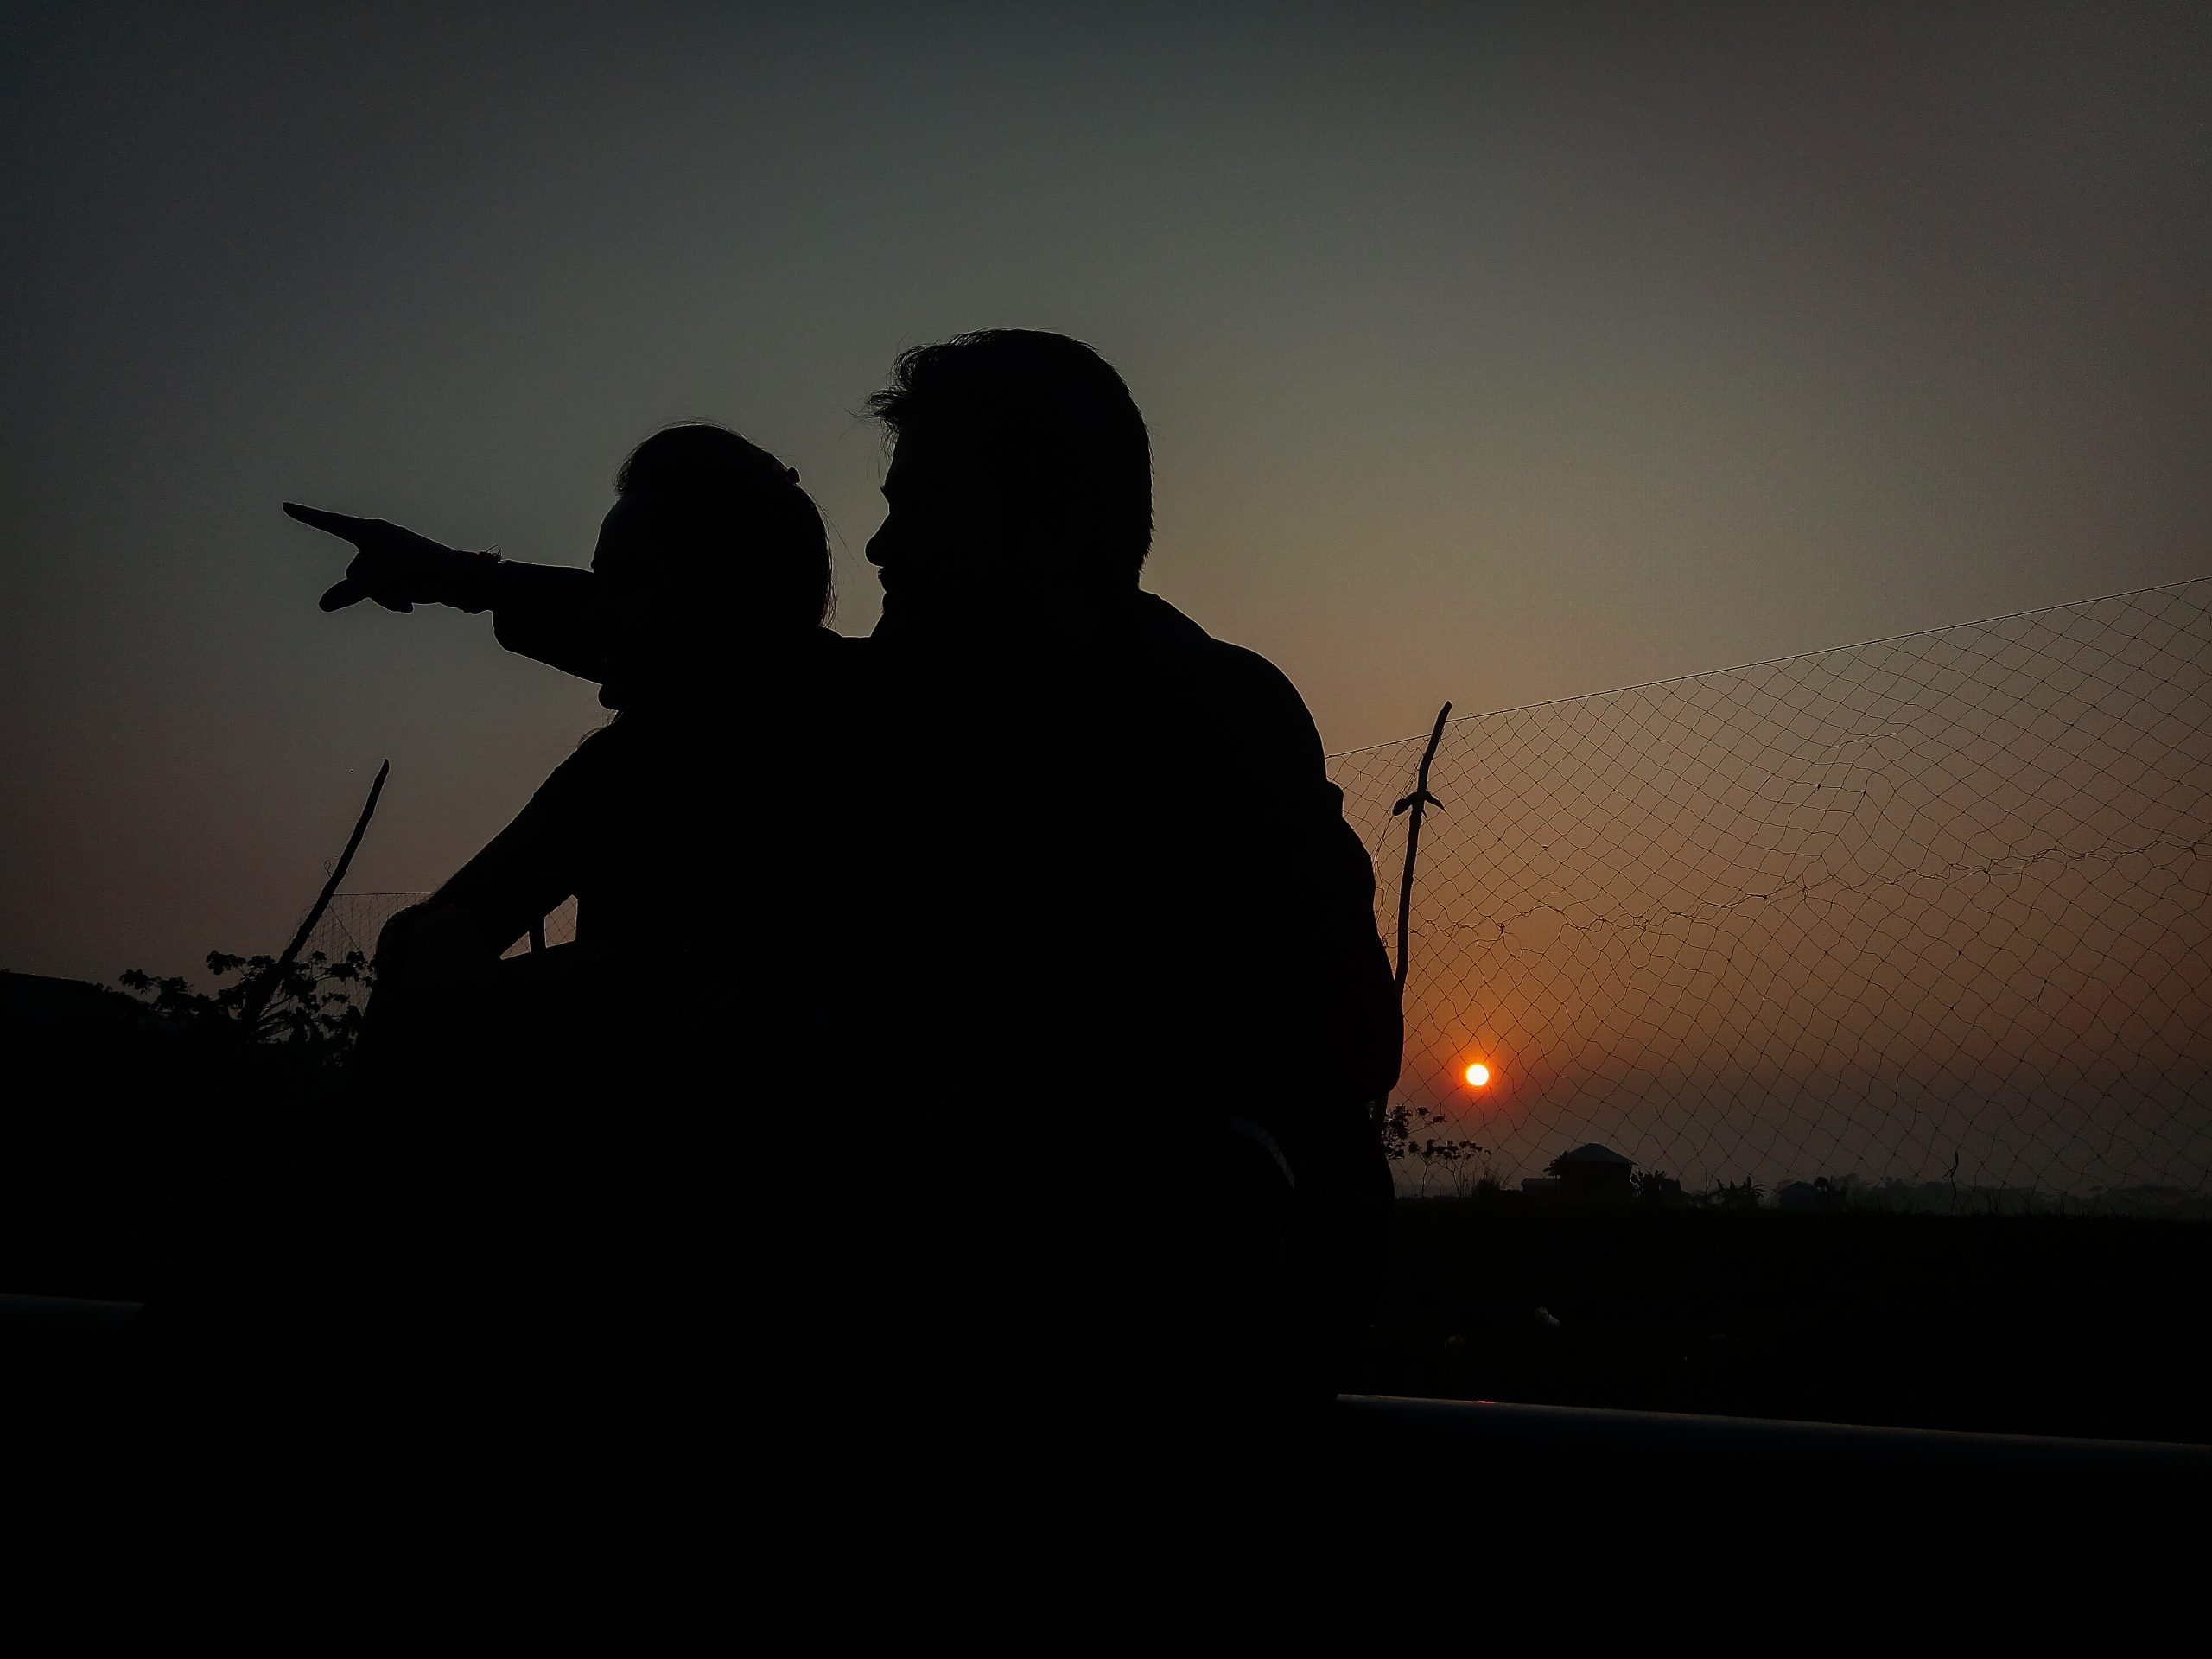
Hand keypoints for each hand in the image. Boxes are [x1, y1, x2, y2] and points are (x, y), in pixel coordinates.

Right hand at [283, 502, 499, 612]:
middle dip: (370, 589)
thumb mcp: (384, 582)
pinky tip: (411, 606)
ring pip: (368, 585)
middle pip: (354, 571)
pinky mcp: (400, 570)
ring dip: (383, 597)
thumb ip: (351, 593)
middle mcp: (379, 540)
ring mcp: (389, 555)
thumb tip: (323, 605)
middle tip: (399, 591)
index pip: (331, 523)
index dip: (308, 517)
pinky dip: (393, 598)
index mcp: (372, 532)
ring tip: (408, 601)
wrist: (464, 581)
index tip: (286, 506)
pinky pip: (382, 588)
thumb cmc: (424, 573)